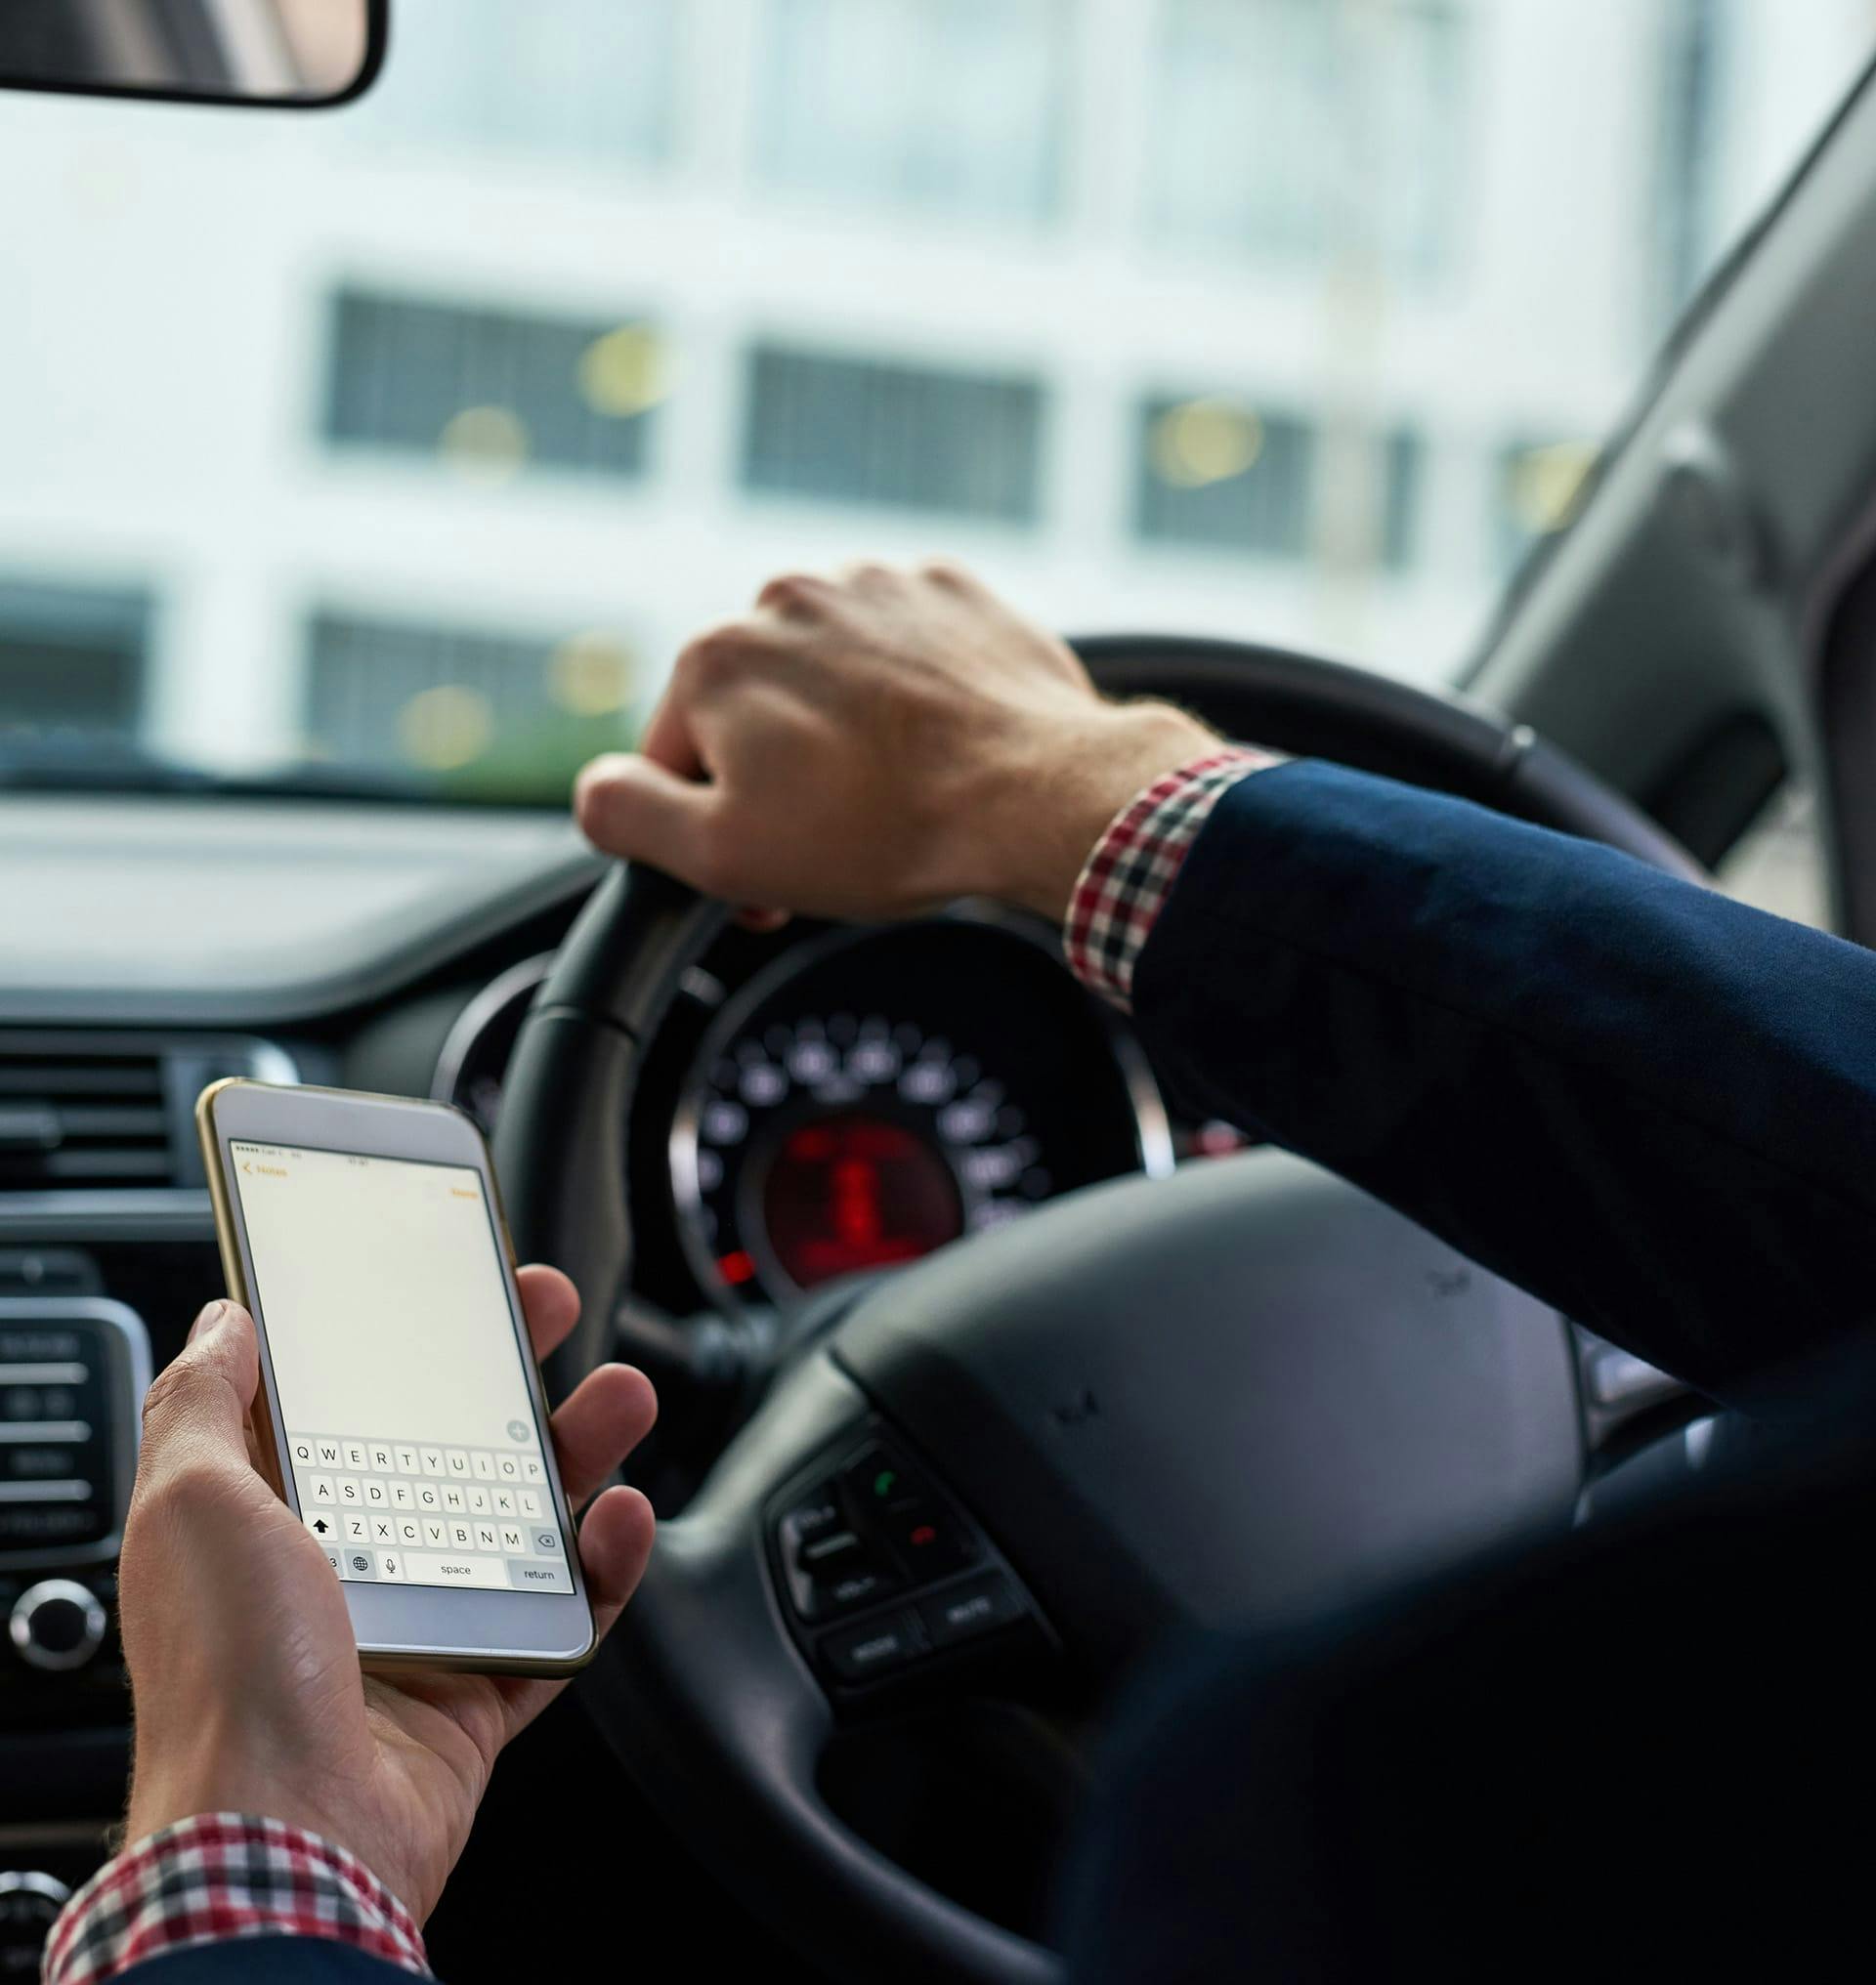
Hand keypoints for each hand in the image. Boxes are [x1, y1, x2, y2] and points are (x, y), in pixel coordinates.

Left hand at [118, 1274, 656, 1921]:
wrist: (288, 1838)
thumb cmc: (226, 1676)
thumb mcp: (188, 1502)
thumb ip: (202, 1401)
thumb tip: (224, 1320)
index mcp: (272, 1518)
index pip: (344, 1396)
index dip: (397, 1328)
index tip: (443, 1273)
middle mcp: (347, 1569)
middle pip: (449, 1443)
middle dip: (507, 1368)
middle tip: (549, 1305)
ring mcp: (423, 1629)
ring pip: (524, 1519)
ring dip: (580, 1450)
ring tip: (622, 1394)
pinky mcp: (483, 1689)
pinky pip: (568, 1615)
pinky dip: (607, 1566)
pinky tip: (624, 1519)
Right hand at [573, 561, 1219, 924]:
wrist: (1034, 795)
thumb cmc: (883, 829)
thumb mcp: (722, 854)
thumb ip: (626, 815)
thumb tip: (595, 789)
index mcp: (715, 657)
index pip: (678, 760)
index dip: (714, 831)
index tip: (767, 882)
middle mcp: (785, 598)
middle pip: (756, 712)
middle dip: (781, 780)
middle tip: (837, 847)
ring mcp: (875, 585)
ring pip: (832, 678)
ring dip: (845, 735)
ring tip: (894, 797)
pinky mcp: (952, 593)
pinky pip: (908, 652)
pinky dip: (913, 698)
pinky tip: (939, 751)